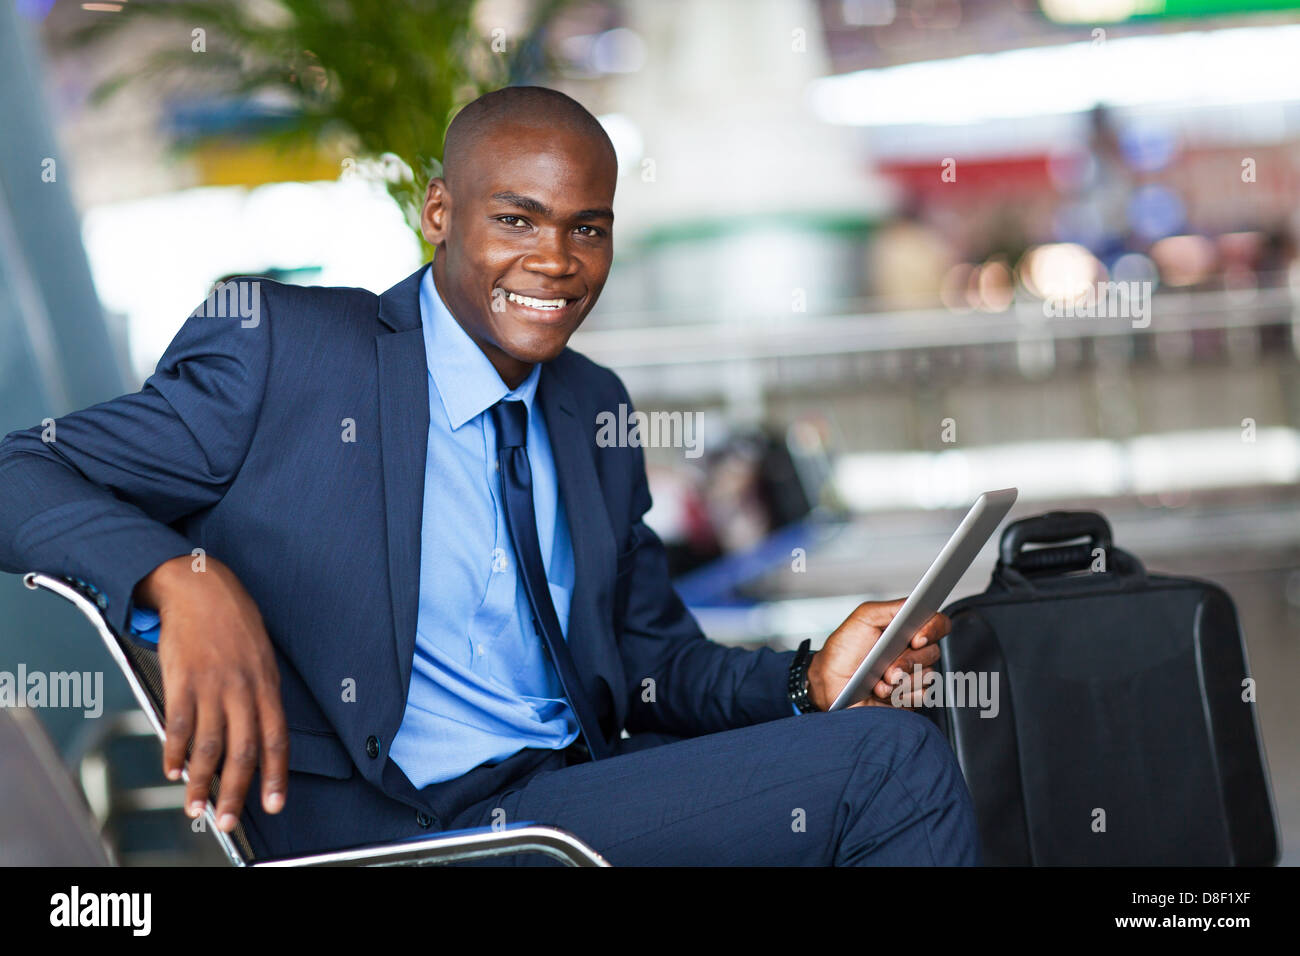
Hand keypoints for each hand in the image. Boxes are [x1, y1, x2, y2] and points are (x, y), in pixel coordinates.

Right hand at [134, 555, 288, 831]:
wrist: (200, 587)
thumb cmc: (233, 620)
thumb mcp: (262, 654)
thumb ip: (261, 693)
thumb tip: (260, 731)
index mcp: (267, 684)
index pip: (276, 739)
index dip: (276, 775)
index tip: (275, 803)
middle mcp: (242, 689)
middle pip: (243, 751)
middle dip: (237, 792)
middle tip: (230, 821)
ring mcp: (211, 685)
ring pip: (209, 746)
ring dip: (201, 783)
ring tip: (197, 808)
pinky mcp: (182, 679)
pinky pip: (178, 725)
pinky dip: (174, 752)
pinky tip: (172, 770)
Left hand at [807, 597, 946, 710]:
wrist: (830, 685)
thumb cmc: (843, 650)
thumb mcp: (863, 618)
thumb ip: (890, 608)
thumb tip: (914, 605)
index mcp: (906, 629)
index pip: (936, 623)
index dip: (932, 629)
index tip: (916, 639)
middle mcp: (913, 651)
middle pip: (933, 652)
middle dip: (907, 662)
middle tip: (888, 669)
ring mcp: (913, 674)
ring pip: (928, 675)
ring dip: (901, 681)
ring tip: (879, 683)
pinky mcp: (910, 697)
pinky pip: (922, 696)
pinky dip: (902, 696)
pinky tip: (884, 694)